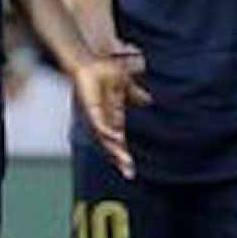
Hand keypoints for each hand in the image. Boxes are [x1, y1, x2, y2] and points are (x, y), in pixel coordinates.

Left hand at [69, 53, 153, 180]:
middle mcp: (103, 121)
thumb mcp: (125, 86)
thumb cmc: (103, 74)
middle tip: (129, 174)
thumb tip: (147, 100)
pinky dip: (108, 132)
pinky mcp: (91, 108)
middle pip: (111, 146)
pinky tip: (116, 138)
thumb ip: (135, 95)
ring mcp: (96, 116)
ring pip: (105, 139)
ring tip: (125, 160)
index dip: (123, 157)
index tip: (131, 171)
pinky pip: (100, 124)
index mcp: (112, 119)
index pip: (118, 143)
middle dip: (120, 160)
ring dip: (115, 150)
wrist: (89, 63)